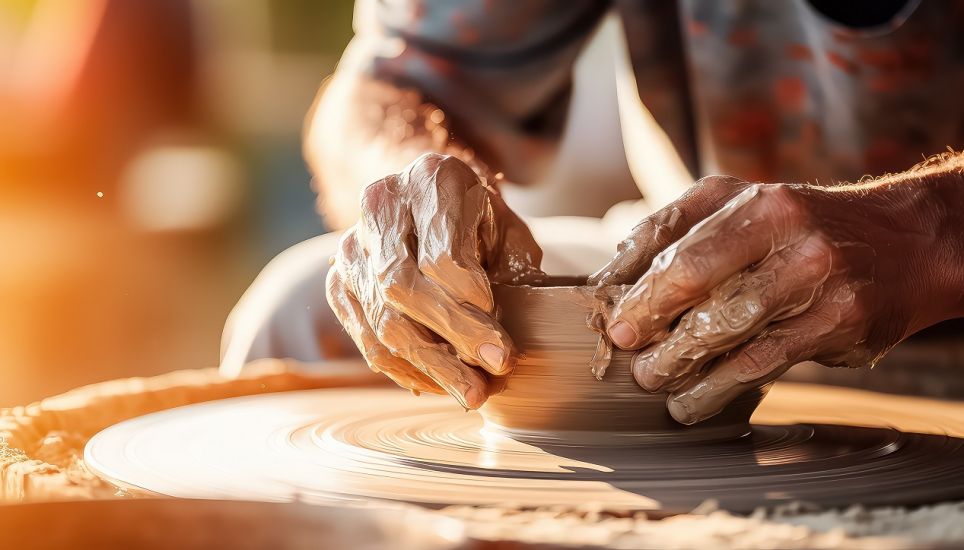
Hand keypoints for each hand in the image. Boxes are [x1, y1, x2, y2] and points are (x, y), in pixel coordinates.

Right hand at [326, 153, 544, 407]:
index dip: (470, 309)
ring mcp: (351, 244)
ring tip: (469, 393)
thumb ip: (513, 273)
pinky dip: (402, 367)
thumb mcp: (508, 230)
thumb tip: (505, 342)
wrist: (426, 196)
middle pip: (402, 288)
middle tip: (486, 380)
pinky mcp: (339, 280)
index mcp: (431, 179)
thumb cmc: (478, 217)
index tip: (500, 345)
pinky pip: (365, 336)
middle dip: (449, 341)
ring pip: (381, 318)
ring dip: (428, 365)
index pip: (442, 257)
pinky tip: (436, 382)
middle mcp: (382, 204)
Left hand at [591, 173, 962, 423]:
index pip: (680, 245)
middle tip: (626, 351)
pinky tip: (692, 401)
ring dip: (681, 362)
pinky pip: (763, 362)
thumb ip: (678, 228)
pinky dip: (718, 386)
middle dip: (652, 321)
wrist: (904, 243)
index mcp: (755, 202)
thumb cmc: (802, 227)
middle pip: (699, 281)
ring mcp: (817, 278)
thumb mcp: (743, 205)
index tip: (611, 317)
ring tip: (652, 380)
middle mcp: (787, 233)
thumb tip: (614, 268)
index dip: (639, 285)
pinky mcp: (837, 322)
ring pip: (729, 328)